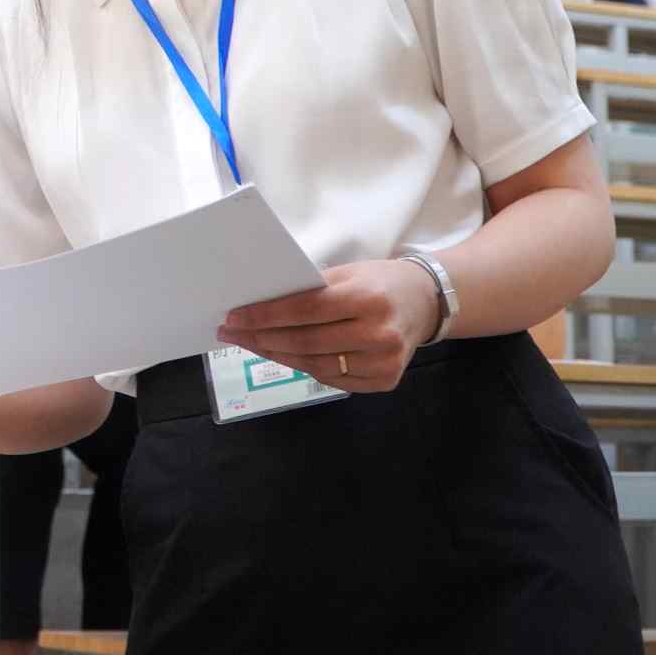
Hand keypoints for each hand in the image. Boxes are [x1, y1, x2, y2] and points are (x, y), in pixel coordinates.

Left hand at [218, 259, 441, 392]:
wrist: (424, 302)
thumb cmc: (377, 282)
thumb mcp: (346, 273)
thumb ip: (309, 290)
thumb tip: (258, 304)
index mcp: (367, 299)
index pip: (304, 310)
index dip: (265, 316)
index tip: (233, 317)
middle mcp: (378, 334)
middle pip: (305, 341)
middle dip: (261, 338)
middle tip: (230, 333)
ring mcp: (384, 362)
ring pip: (315, 364)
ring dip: (276, 355)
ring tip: (250, 344)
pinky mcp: (385, 380)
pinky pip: (333, 378)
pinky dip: (303, 367)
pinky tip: (282, 355)